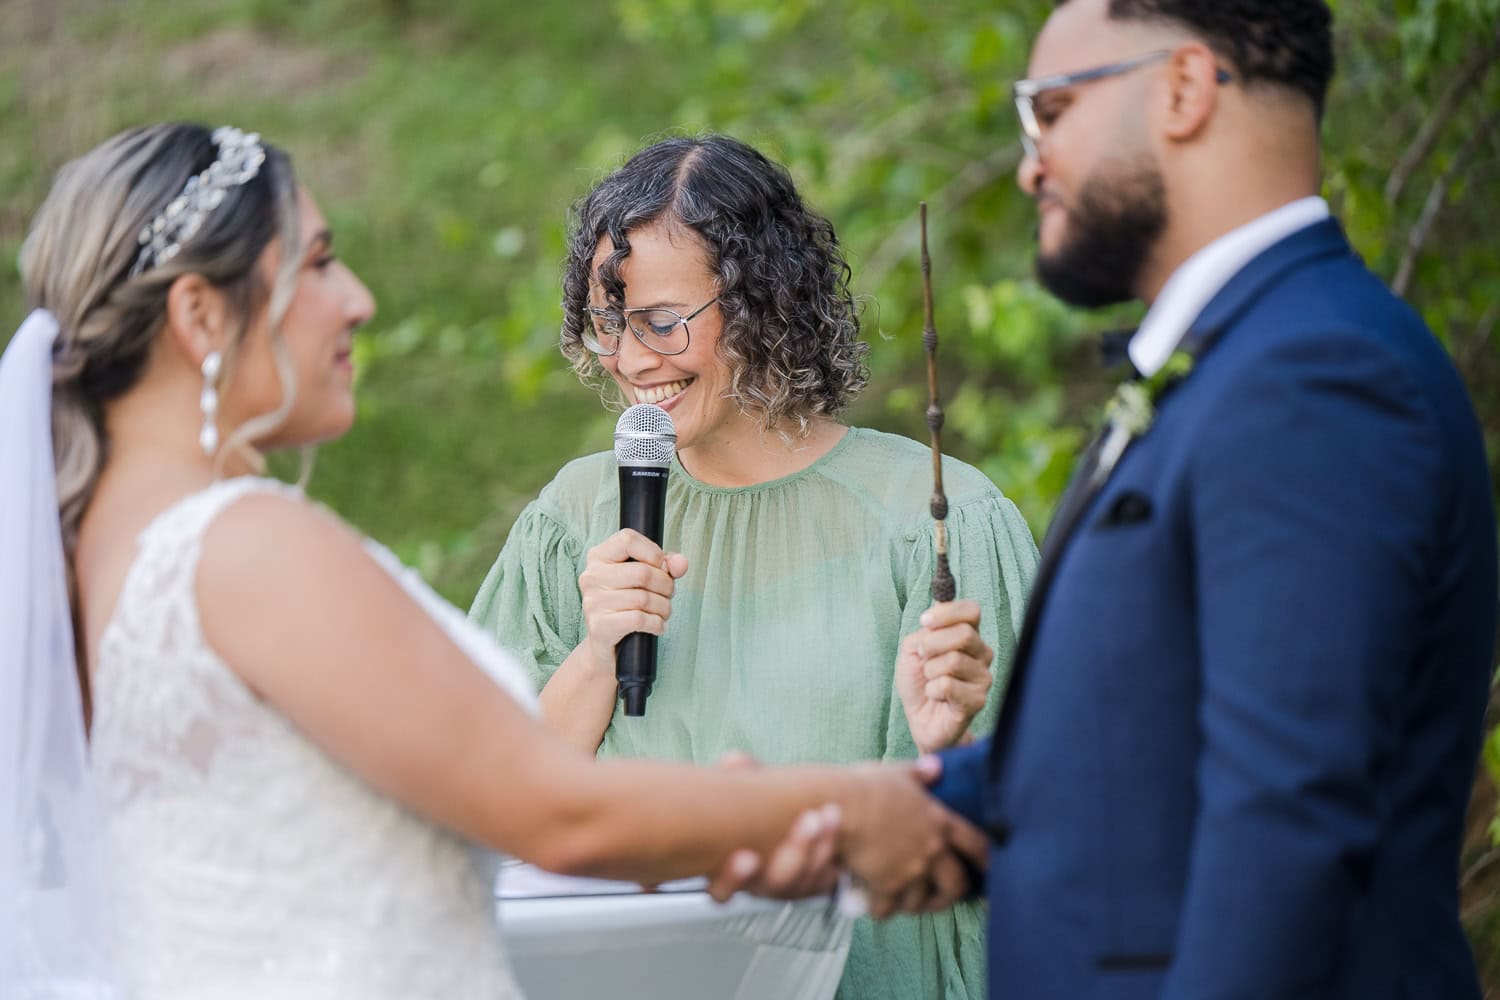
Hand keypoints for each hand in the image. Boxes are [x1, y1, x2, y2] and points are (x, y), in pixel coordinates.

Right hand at [578, 529, 687, 670]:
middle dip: (665, 586)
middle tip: (667, 596)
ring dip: (663, 608)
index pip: (628, 539)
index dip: (653, 553)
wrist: (607, 644)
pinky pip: (639, 620)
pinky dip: (656, 624)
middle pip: (642, 572)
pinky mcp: (599, 626)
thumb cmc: (627, 604)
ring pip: (644, 598)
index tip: (661, 567)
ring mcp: (593, 602)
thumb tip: (680, 563)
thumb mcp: (647, 580)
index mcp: (599, 556)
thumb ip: (666, 566)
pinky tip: (657, 626)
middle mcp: (591, 576)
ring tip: (663, 612)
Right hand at [706, 752, 841, 902]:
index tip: (747, 856)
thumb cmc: (751, 807)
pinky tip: (834, 825)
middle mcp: (755, 886)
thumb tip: (733, 760)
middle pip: (773, 883)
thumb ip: (738, 778)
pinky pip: (824, 881)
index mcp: (725, 873)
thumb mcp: (742, 792)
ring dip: (819, 847)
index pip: (721, 891)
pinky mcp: (809, 887)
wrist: (789, 815)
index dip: (734, 878)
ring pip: (803, 881)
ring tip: (829, 813)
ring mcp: (783, 889)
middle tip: (810, 820)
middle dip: (795, 853)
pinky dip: (831, 854)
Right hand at [839, 762, 988, 916]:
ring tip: (902, 899)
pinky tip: (874, 902)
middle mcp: (931, 850)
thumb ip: (919, 772)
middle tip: (941, 897)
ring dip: (912, 903)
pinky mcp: (887, 887)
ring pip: (921, 901)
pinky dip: (882, 908)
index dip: (986, 858)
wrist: (840, 807)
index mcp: (939, 822)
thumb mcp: (897, 772)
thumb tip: (935, 766)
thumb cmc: (866, 786)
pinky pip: (889, 908)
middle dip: (951, 895)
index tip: (988, 868)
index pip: (976, 844)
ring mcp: (911, 872)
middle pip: (957, 885)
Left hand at [895, 599, 993, 753]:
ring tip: (930, 681)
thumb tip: (937, 611)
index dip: (947, 612)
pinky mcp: (978, 700)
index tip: (924, 621)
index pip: (971, 611)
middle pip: (964, 633)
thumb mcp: (913, 650)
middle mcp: (981, 654)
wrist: (920, 719)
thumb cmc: (919, 682)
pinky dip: (932, 690)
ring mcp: (983, 677)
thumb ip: (925, 630)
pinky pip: (947, 685)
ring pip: (953, 661)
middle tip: (922, 656)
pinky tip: (936, 697)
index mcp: (969, 636)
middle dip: (932, 643)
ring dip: (930, 671)